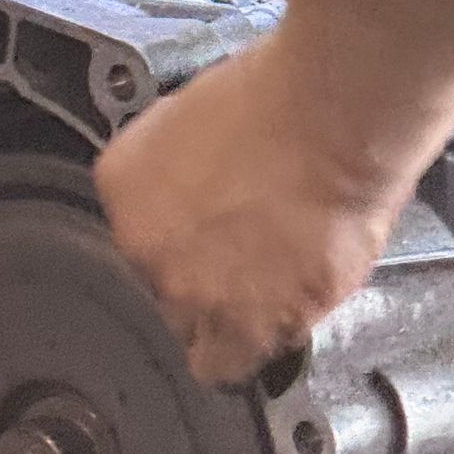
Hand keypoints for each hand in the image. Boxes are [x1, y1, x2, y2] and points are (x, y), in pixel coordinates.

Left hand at [95, 0, 453, 387]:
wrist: (332, 116)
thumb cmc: (278, 95)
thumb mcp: (189, 117)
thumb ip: (174, 172)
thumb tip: (193, 193)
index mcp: (121, 192)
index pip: (131, 241)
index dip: (171, 242)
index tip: (199, 234)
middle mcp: (148, 255)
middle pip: (159, 295)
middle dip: (194, 283)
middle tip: (237, 260)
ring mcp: (201, 297)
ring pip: (196, 344)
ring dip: (223, 327)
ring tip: (261, 297)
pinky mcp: (260, 325)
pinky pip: (245, 358)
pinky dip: (264, 343)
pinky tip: (286, 314)